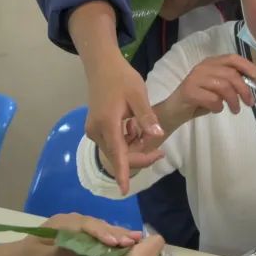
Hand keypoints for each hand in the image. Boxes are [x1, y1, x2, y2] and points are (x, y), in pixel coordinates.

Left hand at [5, 214, 141, 255]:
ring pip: (100, 230)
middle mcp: (72, 222)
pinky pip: (97, 238)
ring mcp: (76, 230)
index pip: (87, 225)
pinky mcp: (79, 239)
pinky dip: (110, 241)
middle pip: (97, 225)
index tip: (116, 242)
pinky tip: (124, 245)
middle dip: (116, 232)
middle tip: (135, 240)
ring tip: (136, 240)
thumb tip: (83, 245)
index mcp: (63, 223)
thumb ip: (63, 250)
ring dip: (117, 236)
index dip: (102, 233)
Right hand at [87, 56, 162, 193]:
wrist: (102, 65)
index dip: (122, 172)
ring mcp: (93, 130)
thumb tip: (158, 136)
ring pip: (115, 150)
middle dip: (139, 157)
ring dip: (133, 149)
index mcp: (107, 124)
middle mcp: (96, 131)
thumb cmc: (121, 78)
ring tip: (149, 135)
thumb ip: (147, 117)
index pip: (117, 154)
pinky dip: (125, 142)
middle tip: (162, 153)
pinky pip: (112, 142)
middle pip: (118, 155)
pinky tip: (135, 129)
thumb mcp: (138, 95)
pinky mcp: (96, 128)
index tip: (124, 190)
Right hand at [166, 54, 255, 121]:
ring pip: (224, 87)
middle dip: (244, 90)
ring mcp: (195, 78)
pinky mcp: (189, 92)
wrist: (174, 111)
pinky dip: (219, 107)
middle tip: (249, 103)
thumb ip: (231, 82)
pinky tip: (216, 109)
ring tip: (235, 110)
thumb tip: (253, 82)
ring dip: (233, 101)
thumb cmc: (200, 99)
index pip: (232, 58)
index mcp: (211, 62)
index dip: (247, 65)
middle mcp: (203, 67)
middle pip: (231, 74)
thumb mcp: (218, 87)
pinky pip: (213, 99)